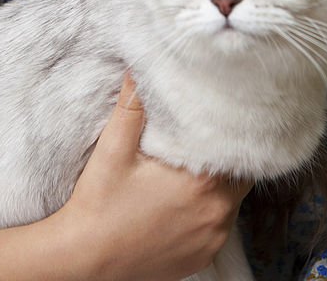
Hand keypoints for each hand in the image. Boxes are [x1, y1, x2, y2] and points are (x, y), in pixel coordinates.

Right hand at [49, 71, 251, 280]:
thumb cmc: (100, 204)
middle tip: (205, 136)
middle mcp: (217, 214)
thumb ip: (132, 105)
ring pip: (232, 199)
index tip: (222, 113)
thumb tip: (140, 66)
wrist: (86, 259)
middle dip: (226, 154)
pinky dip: (210, 209)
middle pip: (241, 173)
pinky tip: (186, 198)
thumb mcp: (114, 148)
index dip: (232, 130)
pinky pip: (220, 224)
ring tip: (194, 165)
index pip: (240, 148)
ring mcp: (212, 239)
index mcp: (201, 183)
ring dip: (219, 182)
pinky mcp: (203, 256)